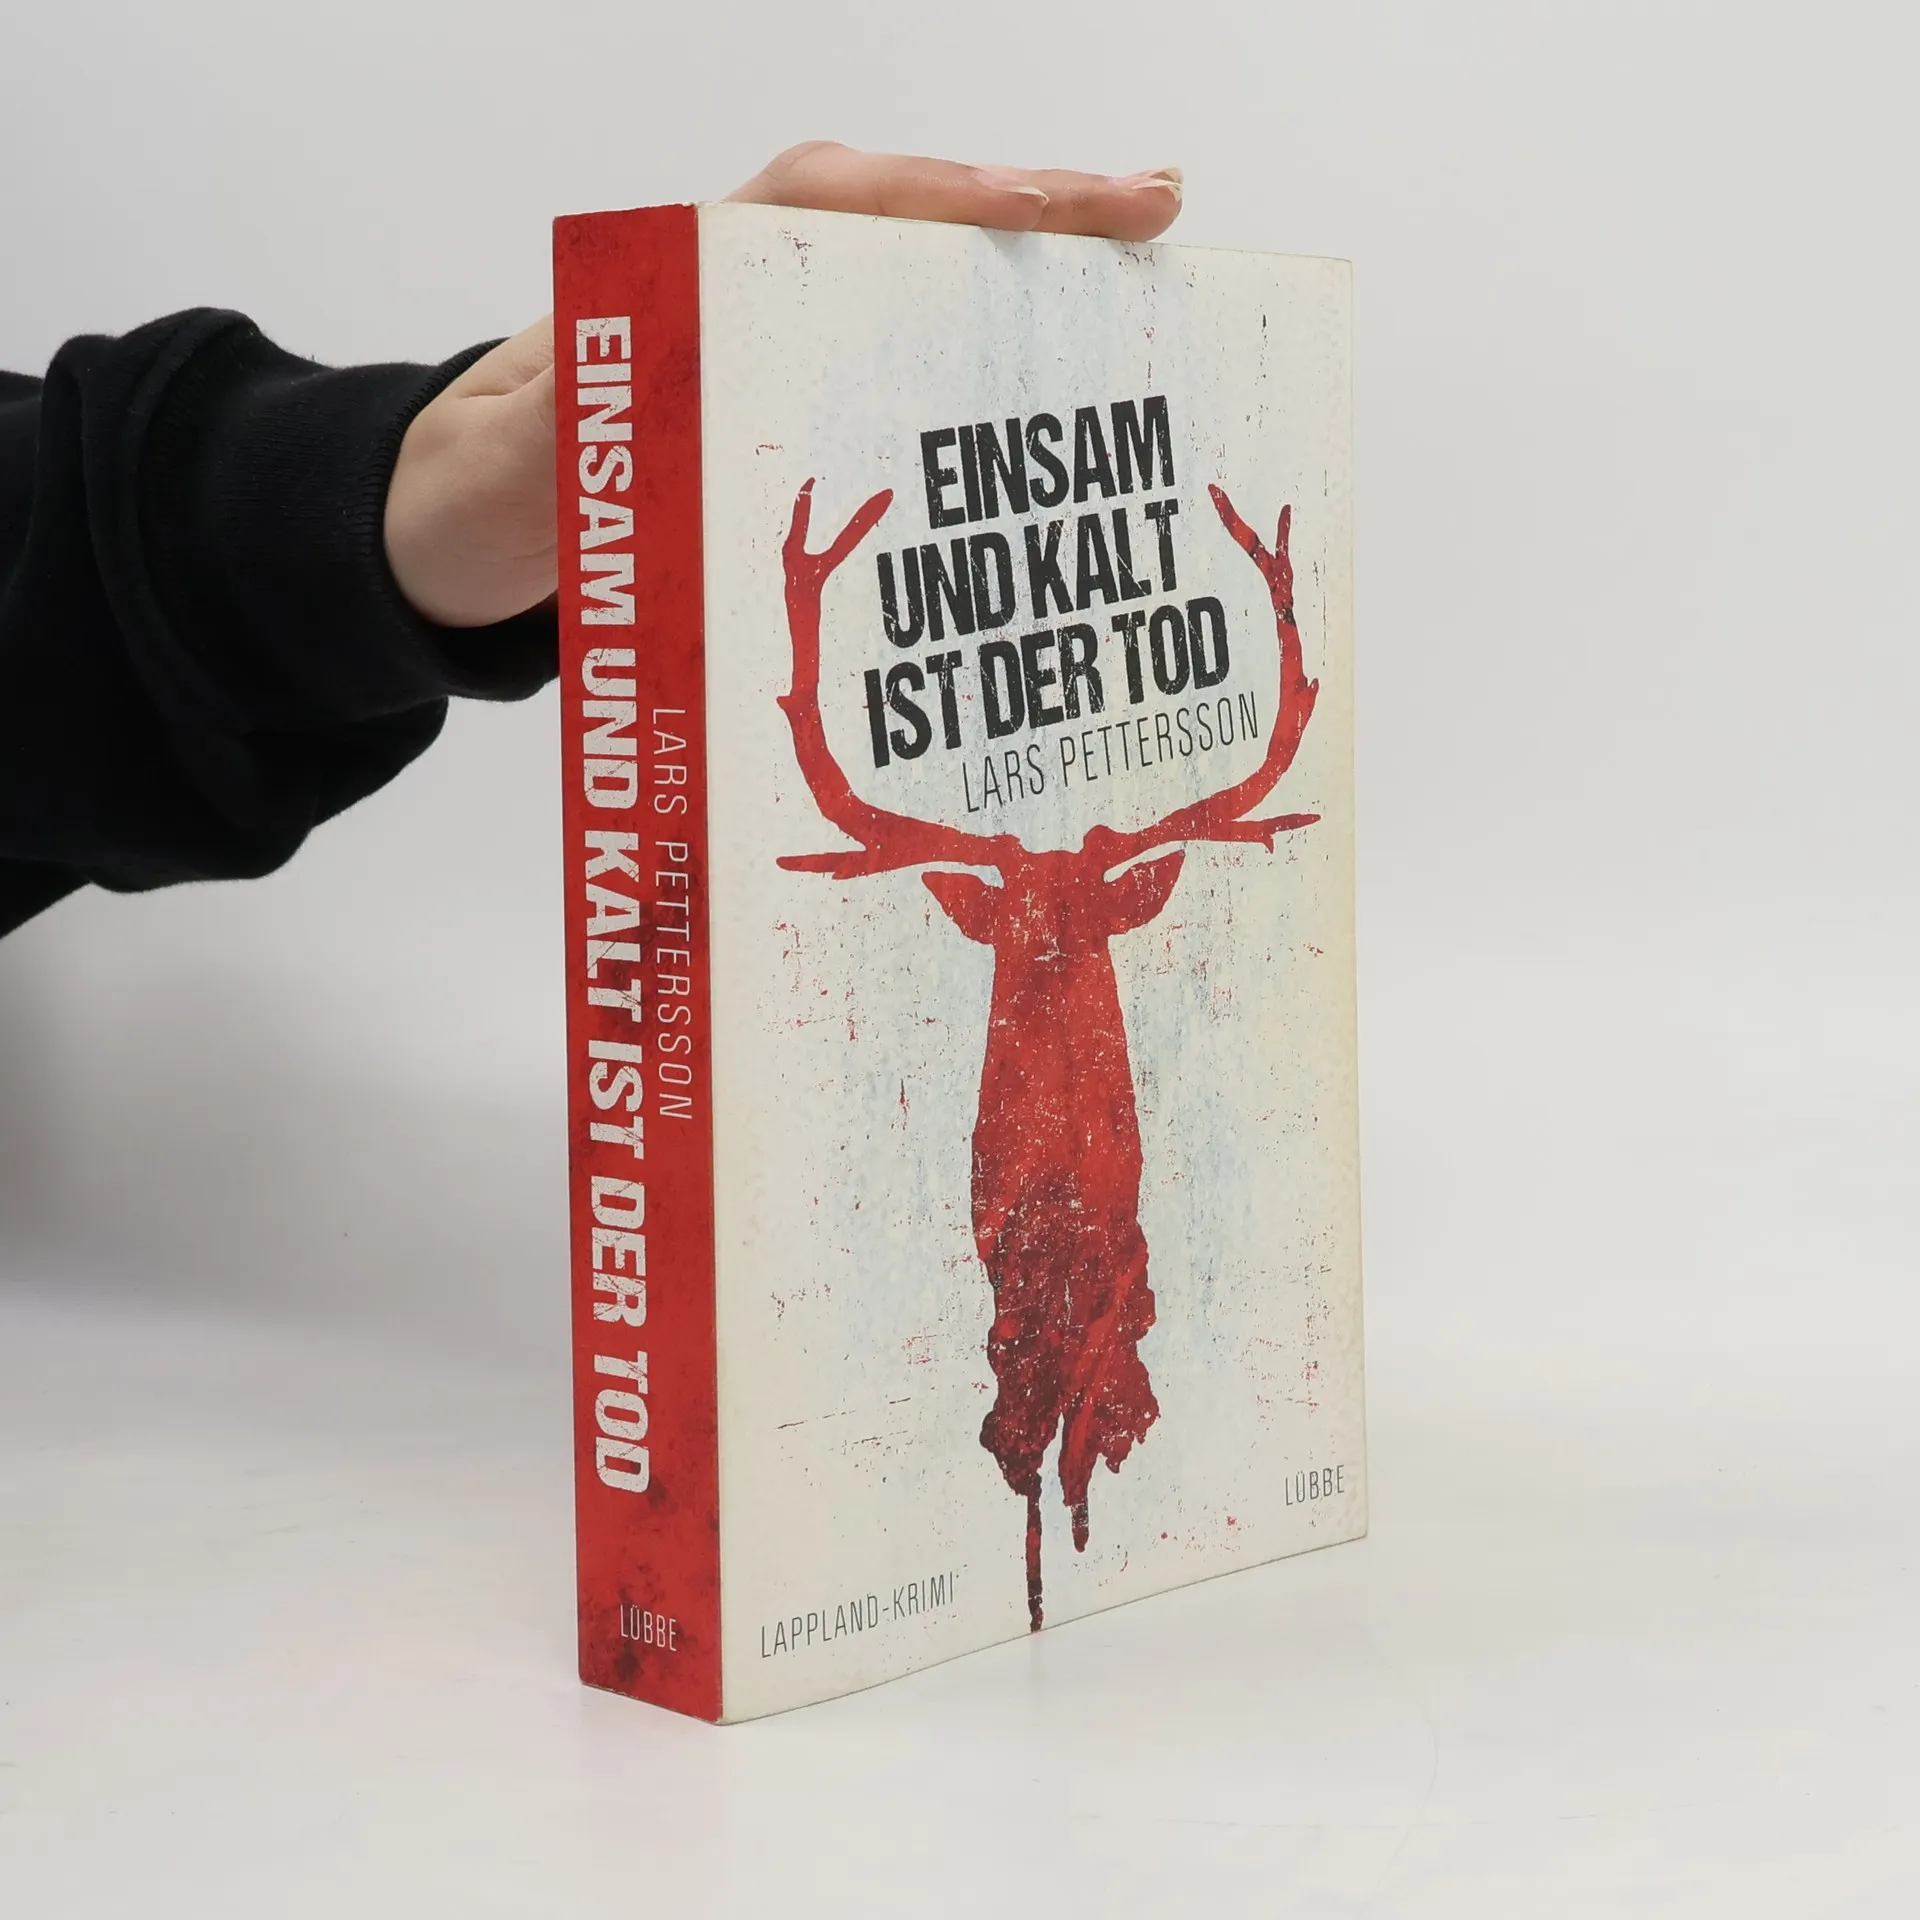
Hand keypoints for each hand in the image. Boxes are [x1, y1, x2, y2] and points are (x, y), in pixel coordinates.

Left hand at [384, 143, 1183, 628]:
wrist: (464, 523)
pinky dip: (992, 356)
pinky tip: (1064, 388)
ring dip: (1031, 278)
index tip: (1037, 207)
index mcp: (689, 274)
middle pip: (910, 223)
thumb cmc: (489, 486)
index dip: (943, 196)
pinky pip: (908, 357)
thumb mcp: (515, 464)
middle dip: (1034, 213)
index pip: (832, 201)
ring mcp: (783, 339)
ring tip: (1147, 276)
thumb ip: (568, 429)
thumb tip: (640, 394)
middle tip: (1159, 212)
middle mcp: (750, 288)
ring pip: (923, 285)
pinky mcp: (799, 397)